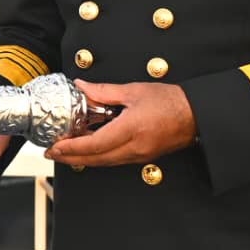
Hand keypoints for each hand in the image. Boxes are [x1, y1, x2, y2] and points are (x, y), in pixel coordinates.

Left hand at [44, 80, 195, 167]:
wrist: (197, 115)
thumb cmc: (170, 101)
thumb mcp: (134, 90)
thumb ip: (104, 91)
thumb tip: (82, 86)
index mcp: (131, 129)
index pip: (94, 145)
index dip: (72, 148)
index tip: (55, 147)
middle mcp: (134, 148)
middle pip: (96, 159)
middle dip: (71, 158)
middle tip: (52, 153)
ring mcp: (140, 155)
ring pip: (105, 162)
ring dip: (83, 159)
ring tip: (65, 152)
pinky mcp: (143, 157)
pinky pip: (115, 160)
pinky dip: (98, 157)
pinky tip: (89, 149)